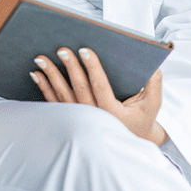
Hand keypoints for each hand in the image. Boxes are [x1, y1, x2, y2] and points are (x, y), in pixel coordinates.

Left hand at [31, 47, 167, 145]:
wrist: (130, 141)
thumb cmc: (141, 119)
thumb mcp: (153, 104)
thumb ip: (154, 84)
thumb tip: (154, 65)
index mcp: (112, 112)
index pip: (100, 86)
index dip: (92, 67)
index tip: (85, 50)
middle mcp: (93, 117)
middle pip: (79, 88)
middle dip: (69, 67)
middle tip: (62, 49)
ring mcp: (80, 119)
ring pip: (62, 95)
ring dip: (50, 76)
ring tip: (40, 59)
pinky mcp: (70, 118)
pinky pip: (54, 102)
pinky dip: (44, 88)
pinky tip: (36, 74)